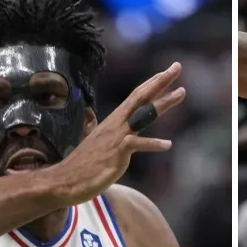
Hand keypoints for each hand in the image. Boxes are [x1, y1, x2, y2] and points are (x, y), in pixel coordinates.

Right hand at [51, 64, 184, 204]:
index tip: (166, 72)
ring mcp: (117, 137)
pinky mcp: (117, 153)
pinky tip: (168, 144)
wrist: (65, 180)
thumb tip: (120, 135)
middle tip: (177, 66)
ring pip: (144, 114)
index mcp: (114, 121)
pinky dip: (153, 143)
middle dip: (160, 82)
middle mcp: (117, 124)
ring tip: (182, 92)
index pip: (135, 96)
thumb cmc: (83, 165)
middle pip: (142, 97)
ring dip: (164, 103)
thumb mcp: (101, 145)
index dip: (151, 83)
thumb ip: (113, 137)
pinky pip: (137, 144)